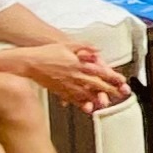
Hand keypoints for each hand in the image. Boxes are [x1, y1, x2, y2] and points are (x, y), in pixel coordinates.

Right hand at [11, 41, 128, 110]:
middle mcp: (75, 76)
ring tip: (107, 103)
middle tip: (120, 95)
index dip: (113, 77)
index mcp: (79, 64)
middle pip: (97, 85)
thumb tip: (98, 50)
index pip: (100, 72)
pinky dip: (82, 104)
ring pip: (87, 94)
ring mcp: (68, 85)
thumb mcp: (68, 45)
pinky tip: (88, 107)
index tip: (122, 81)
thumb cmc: (48, 52)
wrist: (30, 62)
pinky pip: (73, 99)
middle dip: (110, 90)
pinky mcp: (60, 91)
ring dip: (98, 99)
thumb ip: (85, 47)